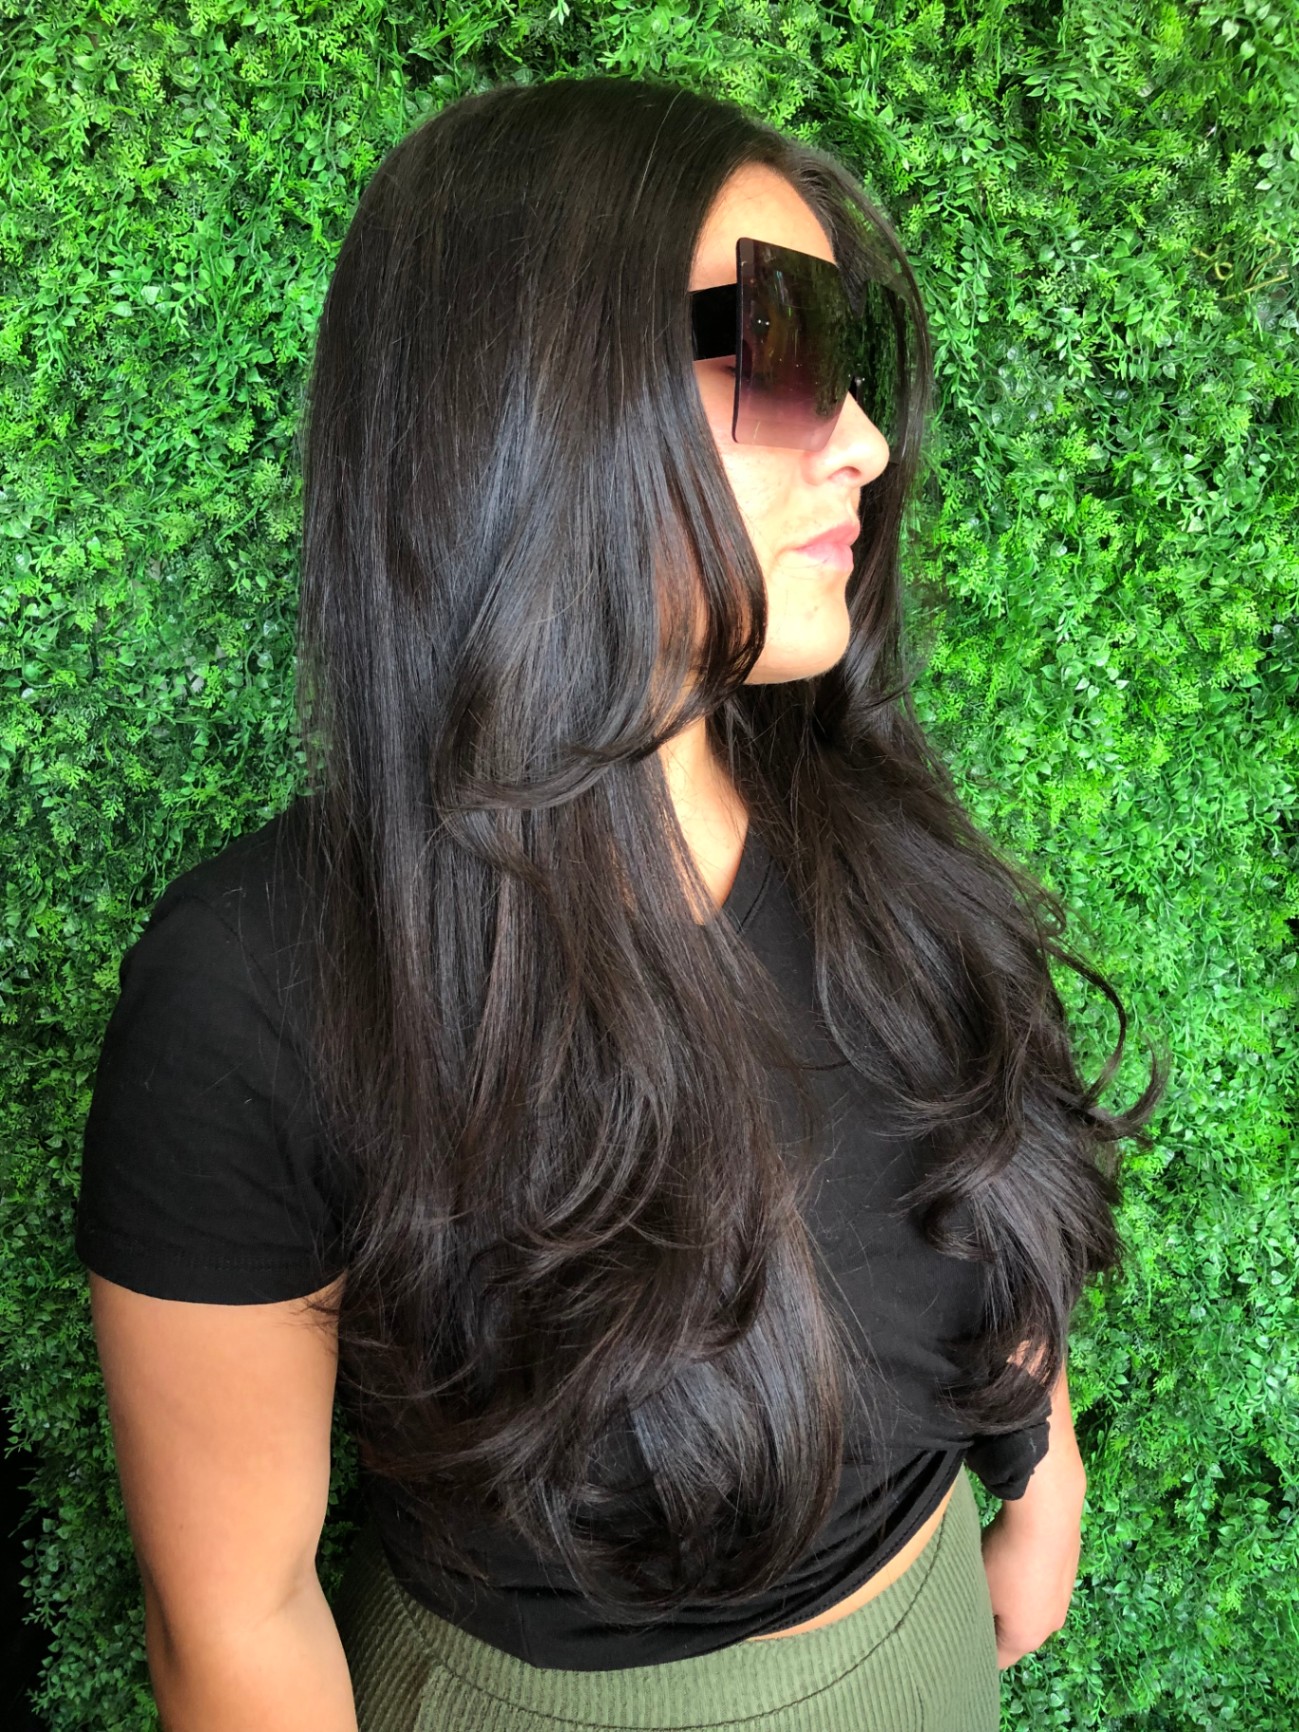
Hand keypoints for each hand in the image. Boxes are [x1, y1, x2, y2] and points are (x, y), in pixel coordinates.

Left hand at [979, 1478, 1082, 1669]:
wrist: (1049, 1511)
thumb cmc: (1006, 1557)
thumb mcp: (978, 1588)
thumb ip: (970, 1612)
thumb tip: (967, 1617)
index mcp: (1027, 1638)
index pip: (997, 1659)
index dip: (975, 1647)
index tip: (957, 1627)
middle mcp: (1051, 1624)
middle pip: (1015, 1632)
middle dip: (993, 1618)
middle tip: (970, 1593)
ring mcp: (1064, 1595)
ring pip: (1029, 1604)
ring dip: (1012, 1594)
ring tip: (992, 1568)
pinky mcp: (1069, 1567)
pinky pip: (1041, 1581)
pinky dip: (1027, 1574)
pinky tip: (1014, 1551)